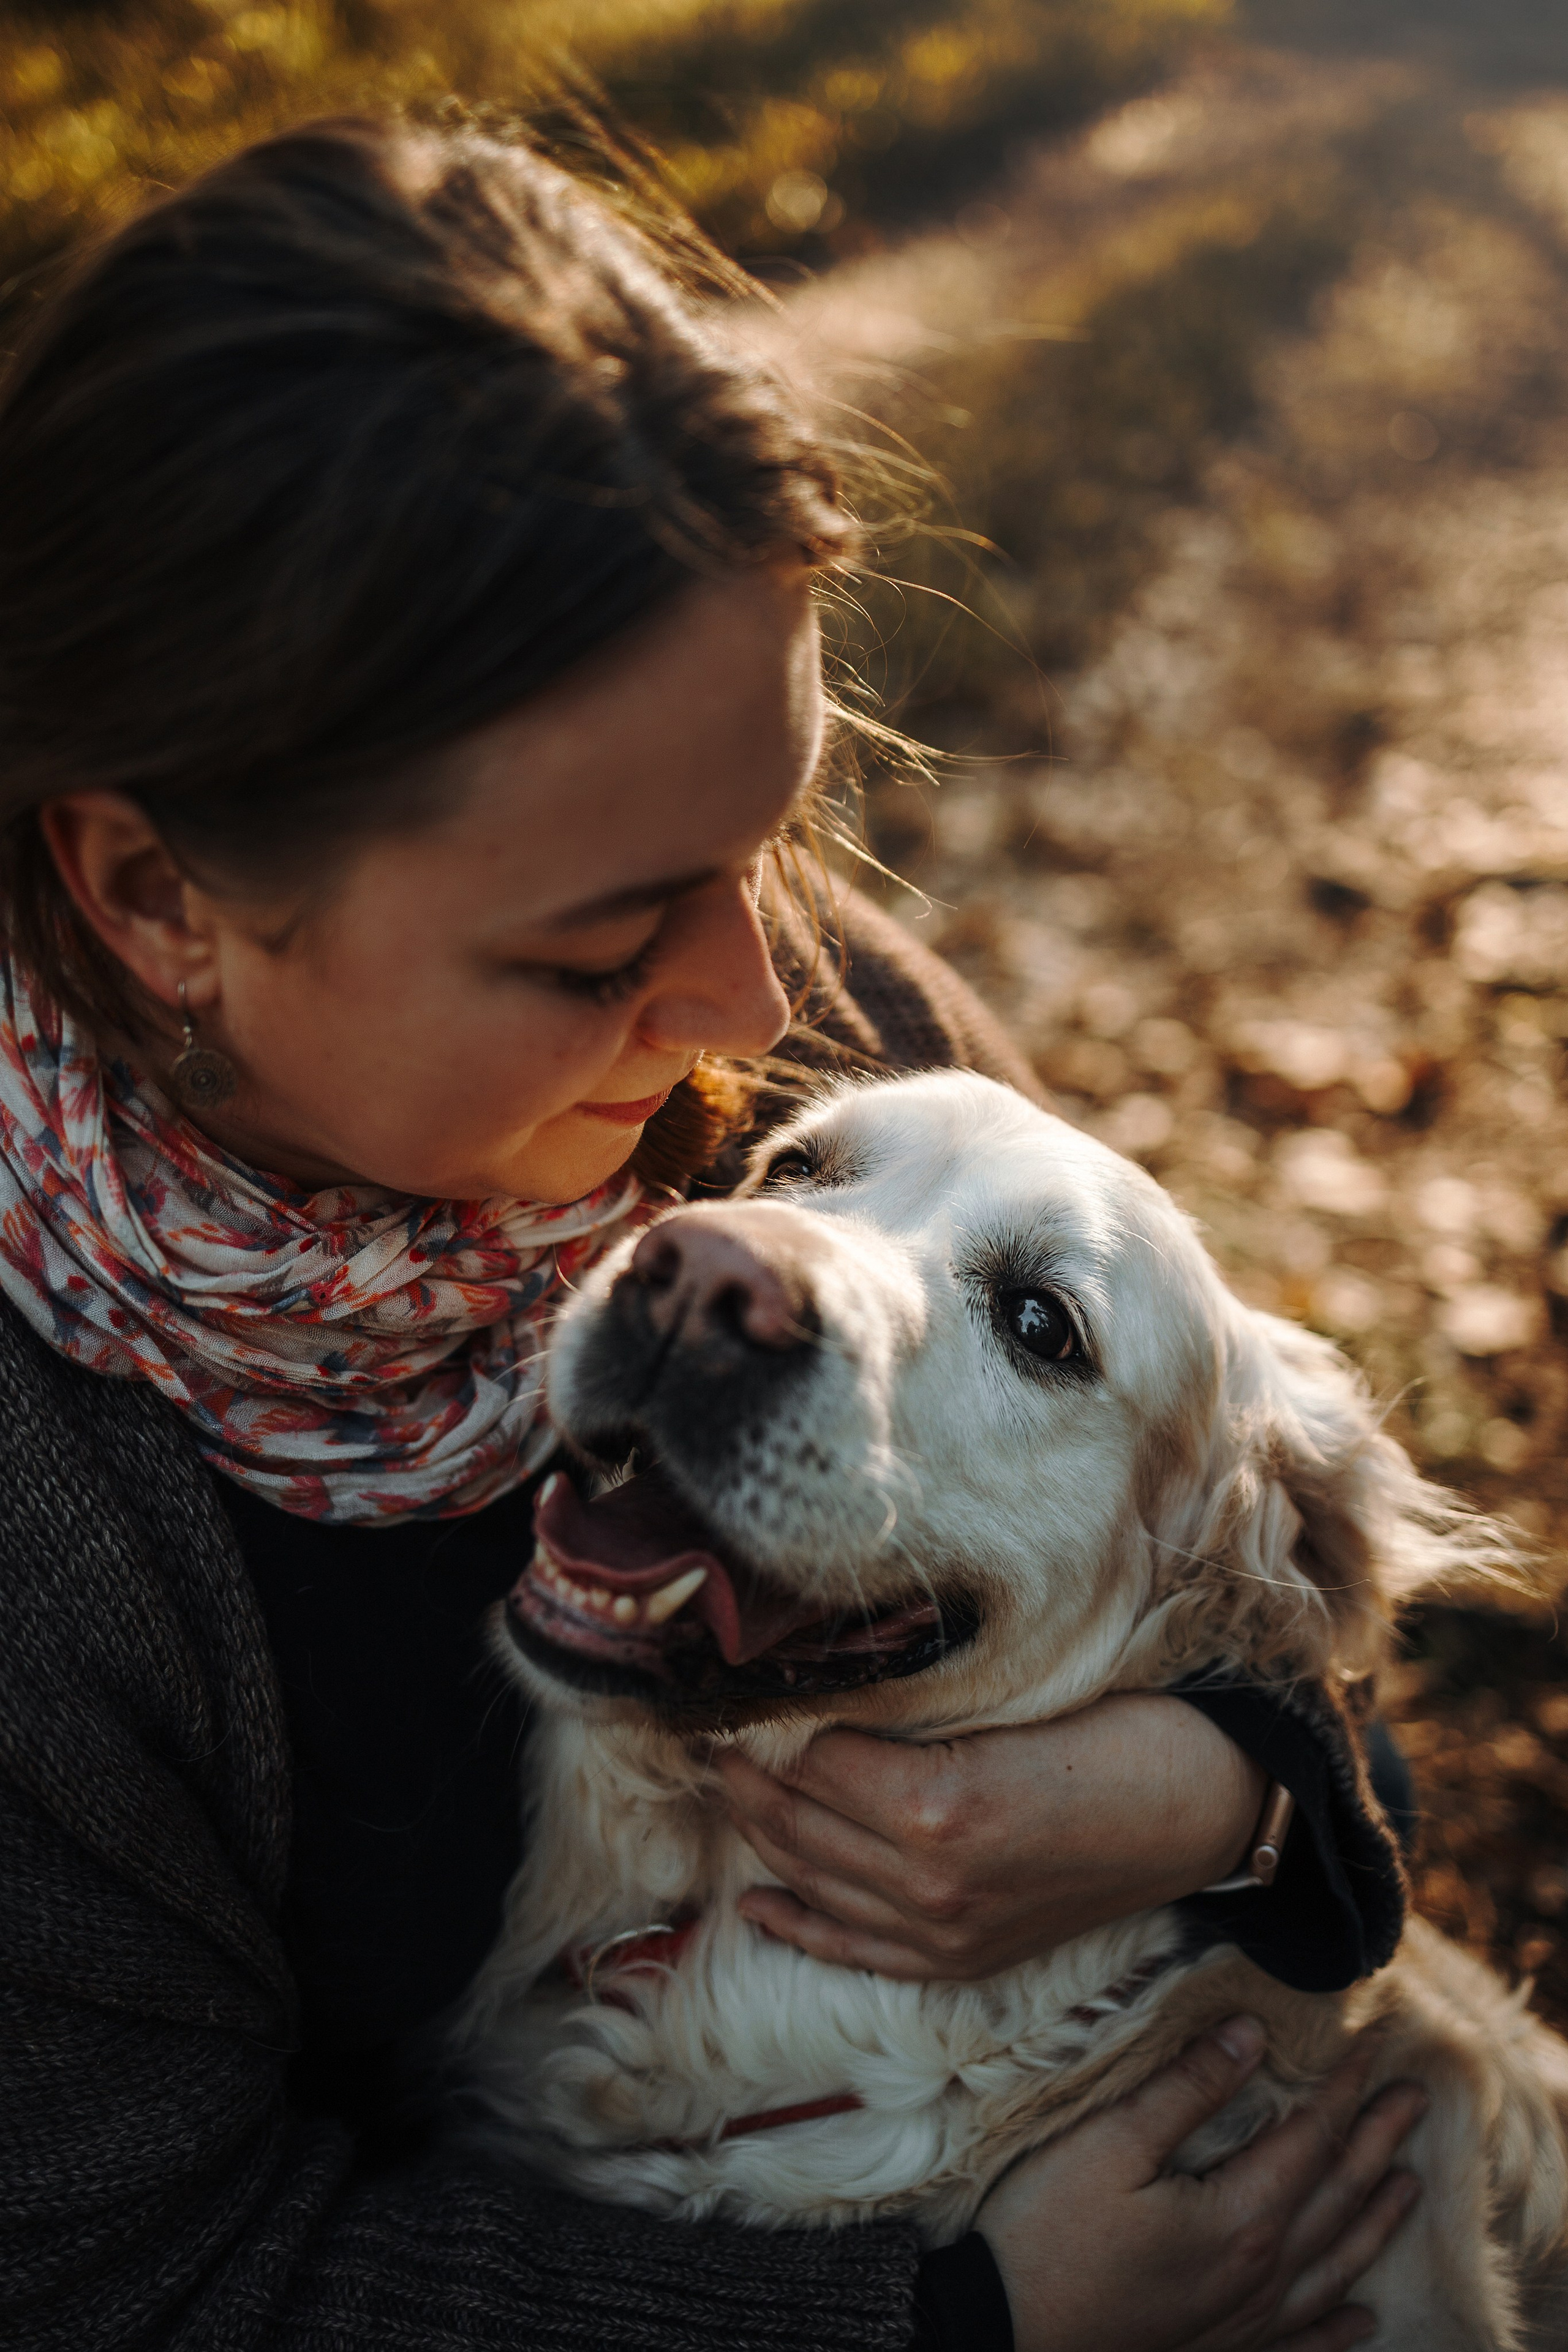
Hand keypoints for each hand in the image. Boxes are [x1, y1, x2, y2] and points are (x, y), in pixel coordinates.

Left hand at [719, 1695, 1265, 1978]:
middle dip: (746, 1778)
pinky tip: (757, 1905)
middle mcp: (927, 1881)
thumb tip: (828, 1692)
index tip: (738, 1689)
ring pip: (816, 1879)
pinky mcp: (962, 1958)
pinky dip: (800, 1926)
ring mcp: (943, 1931)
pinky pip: (855, 1949)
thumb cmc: (1119, 1729)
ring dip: (762, 1834)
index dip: (773, 1721)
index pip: (813, 1759)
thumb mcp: (1010, 1700)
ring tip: (727, 1786)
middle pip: (800, 1822)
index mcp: (936, 1804)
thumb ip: (916, 1708)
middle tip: (707, 1732)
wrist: (1202, 1807)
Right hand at [978, 2014, 1424, 2351]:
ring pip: (1334, 2267)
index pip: (1313, 2138)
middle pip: (1338, 2197)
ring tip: (1411, 2186)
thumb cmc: (1048, 2232)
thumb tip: (1251, 2033)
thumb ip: (1186, 2089)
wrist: (1004, 2335)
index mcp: (1239, 2219)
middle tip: (1417, 2098)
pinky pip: (1301, 2343)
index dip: (1345, 2089)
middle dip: (1380, 2142)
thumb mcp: (1109, 2143)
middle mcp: (1260, 2276)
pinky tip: (1363, 2319)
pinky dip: (1340, 2330)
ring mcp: (1244, 2323)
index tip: (1375, 2044)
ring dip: (1377, 2221)